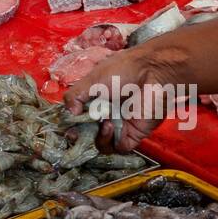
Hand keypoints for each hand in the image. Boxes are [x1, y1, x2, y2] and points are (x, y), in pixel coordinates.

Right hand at [64, 42, 189, 152]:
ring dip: (95, 136)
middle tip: (76, 130)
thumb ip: (75, 95)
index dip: (71, 121)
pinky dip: (108, 140)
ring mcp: (119, 126)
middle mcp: (106, 114)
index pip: (78, 116)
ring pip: (99, 143)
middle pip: (87, 132)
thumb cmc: (122, 70)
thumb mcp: (92, 79)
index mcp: (96, 100)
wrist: (151, 74)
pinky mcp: (132, 136)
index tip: (66, 122)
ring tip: (102, 122)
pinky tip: (110, 126)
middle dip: (80, 133)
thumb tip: (70, 113)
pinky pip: (115, 148)